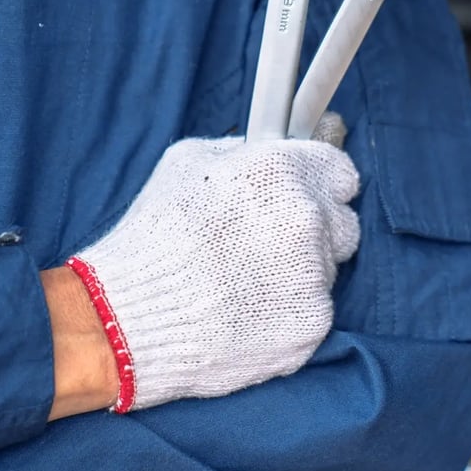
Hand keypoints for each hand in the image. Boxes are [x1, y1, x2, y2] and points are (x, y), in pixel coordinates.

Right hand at [65, 114, 359, 411]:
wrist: (129, 318)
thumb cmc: (153, 238)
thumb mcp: (185, 163)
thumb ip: (243, 152)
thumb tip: (273, 149)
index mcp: (280, 171)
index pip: (341, 173)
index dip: (324, 187)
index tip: (311, 199)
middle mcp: (306, 217)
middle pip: (342, 224)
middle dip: (314, 233)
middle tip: (265, 249)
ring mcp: (314, 273)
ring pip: (328, 270)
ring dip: (299, 274)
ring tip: (245, 284)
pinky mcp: (312, 321)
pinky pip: (315, 310)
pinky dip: (290, 313)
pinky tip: (249, 314)